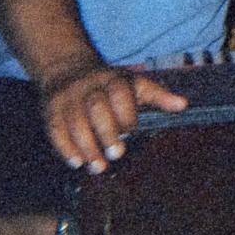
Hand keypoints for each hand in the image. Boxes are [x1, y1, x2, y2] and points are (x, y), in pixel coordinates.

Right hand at [41, 63, 186, 173]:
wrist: (66, 67)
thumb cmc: (109, 85)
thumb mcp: (134, 84)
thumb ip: (157, 95)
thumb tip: (183, 105)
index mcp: (113, 79)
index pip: (119, 93)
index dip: (126, 113)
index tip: (131, 132)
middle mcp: (90, 85)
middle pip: (96, 107)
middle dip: (106, 131)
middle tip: (117, 154)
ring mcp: (68, 96)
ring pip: (75, 120)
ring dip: (86, 146)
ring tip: (97, 166)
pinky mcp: (51, 108)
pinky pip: (55, 128)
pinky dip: (65, 147)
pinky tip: (76, 162)